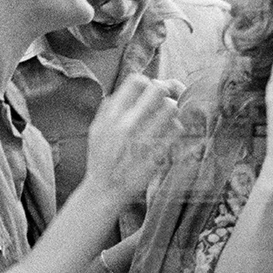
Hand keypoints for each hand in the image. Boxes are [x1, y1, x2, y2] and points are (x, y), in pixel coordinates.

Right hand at [82, 73, 181, 207]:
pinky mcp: (158, 152)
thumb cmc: (100, 159)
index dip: (144, 83)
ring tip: (165, 117)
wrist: (105, 190)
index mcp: (112, 116)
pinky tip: (167, 133)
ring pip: (171, 107)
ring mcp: (145, 138)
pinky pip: (176, 129)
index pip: (137, 82)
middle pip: (158, 89)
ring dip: (171, 109)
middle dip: (163, 91)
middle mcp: (128, 124)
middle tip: (162, 99)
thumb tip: (122, 92)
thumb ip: (107, 109)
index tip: (145, 91)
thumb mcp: (95, 131)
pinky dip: (175, 128)